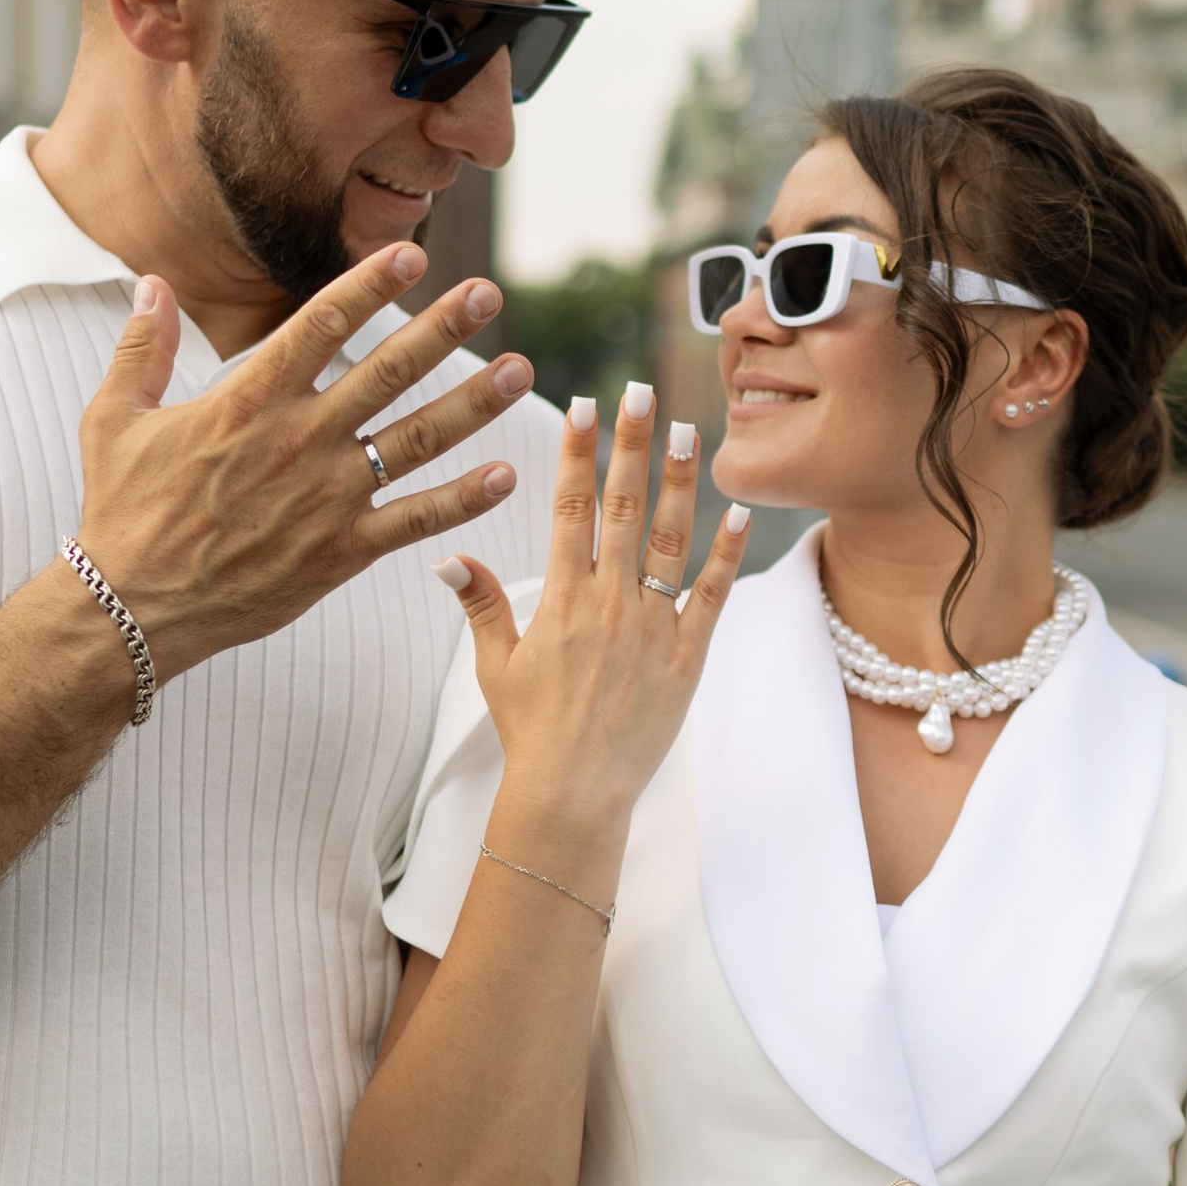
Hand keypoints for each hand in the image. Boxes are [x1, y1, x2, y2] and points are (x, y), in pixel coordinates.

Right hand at [71, 248, 532, 683]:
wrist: (132, 609)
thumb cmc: (123, 511)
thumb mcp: (114, 419)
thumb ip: (142, 348)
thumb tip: (151, 284)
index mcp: (248, 401)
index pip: (322, 325)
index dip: (371, 286)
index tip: (414, 256)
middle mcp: (298, 441)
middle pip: (386, 373)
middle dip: (442, 330)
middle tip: (489, 295)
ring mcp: (325, 497)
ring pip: (414, 439)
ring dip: (471, 405)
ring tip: (519, 371)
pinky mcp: (339, 551)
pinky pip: (412, 521)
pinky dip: (461, 500)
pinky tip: (504, 475)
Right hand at [446, 386, 747, 869]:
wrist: (573, 793)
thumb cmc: (530, 730)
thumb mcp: (495, 665)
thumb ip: (480, 603)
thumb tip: (448, 553)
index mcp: (561, 600)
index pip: (570, 509)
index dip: (578, 453)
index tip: (585, 406)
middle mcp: (608, 604)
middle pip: (621, 508)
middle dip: (630, 446)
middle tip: (641, 391)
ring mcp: (652, 628)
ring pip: (668, 541)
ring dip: (678, 483)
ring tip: (687, 431)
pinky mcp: (687, 658)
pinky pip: (711, 598)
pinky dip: (727, 557)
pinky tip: (738, 515)